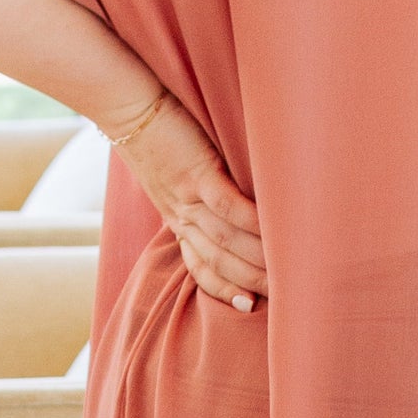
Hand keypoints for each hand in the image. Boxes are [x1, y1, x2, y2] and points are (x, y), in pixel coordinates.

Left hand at [109, 93, 265, 310]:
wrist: (129, 111)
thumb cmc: (160, 140)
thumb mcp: (174, 179)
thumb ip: (200, 199)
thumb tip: (238, 213)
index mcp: (178, 221)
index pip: (202, 268)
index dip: (226, 290)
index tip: (251, 306)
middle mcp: (181, 217)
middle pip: (220, 262)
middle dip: (252, 283)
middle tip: (285, 294)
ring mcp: (187, 198)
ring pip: (225, 241)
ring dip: (259, 259)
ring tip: (288, 268)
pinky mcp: (195, 173)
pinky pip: (226, 206)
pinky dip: (252, 222)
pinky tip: (274, 229)